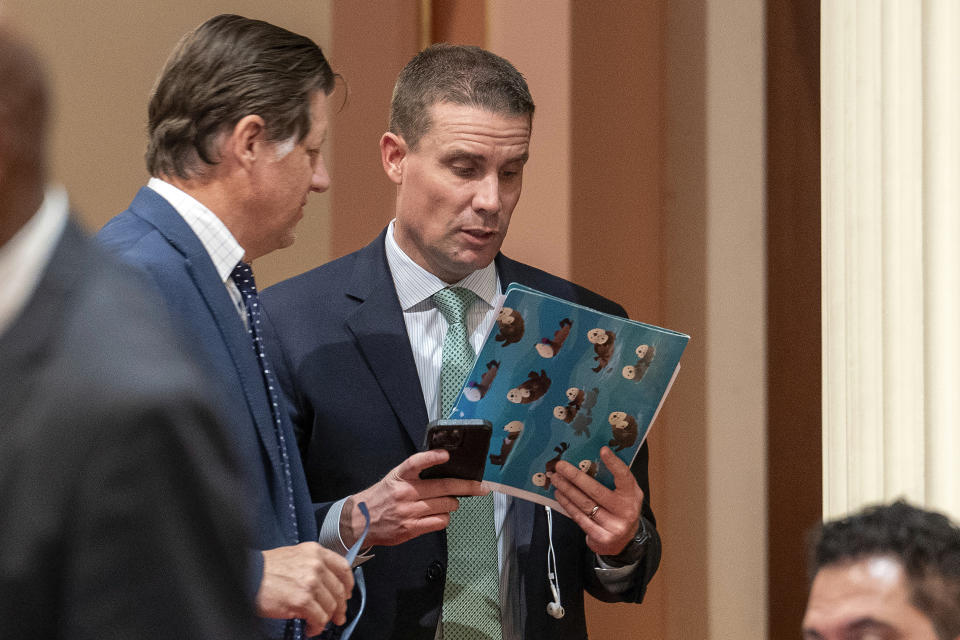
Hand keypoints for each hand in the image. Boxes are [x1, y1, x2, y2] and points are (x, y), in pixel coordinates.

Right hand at [257, 543, 353, 634]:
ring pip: (331, 606)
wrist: (247, 576)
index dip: (348, 584)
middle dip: (340, 607)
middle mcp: (316, 565)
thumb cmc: (266, 569)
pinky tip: (310, 628)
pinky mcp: (302, 600)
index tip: (347, 594)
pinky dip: (317, 627)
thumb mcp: (294, 556)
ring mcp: (310, 583)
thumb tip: (327, 583)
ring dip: (326, 619)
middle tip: (337, 616)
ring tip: (317, 623)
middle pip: (339, 590)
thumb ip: (313, 564)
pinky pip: (319, 619)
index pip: (343, 567)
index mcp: (315, 552)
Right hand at [341, 450, 487, 546]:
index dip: (432, 457)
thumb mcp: (393, 479)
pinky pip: (440, 522)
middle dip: (467, 486)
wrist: (359, 522)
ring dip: (453, 503)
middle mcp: (404, 493)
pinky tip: (440, 515)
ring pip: (446, 505)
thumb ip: (415, 474)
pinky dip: (445, 517)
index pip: (416, 462)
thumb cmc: (381, 498)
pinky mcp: (411, 528)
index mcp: (399, 477)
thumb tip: (444, 470)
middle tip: (480, 486)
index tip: (446, 455)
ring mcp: (408, 512)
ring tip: (450, 502)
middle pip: (443, 487)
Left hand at [550, 446, 642, 555]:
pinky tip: (560, 495)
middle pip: (596, 491)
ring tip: (556, 479)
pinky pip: (580, 518)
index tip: (603, 450)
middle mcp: (625, 511)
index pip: (624, 477)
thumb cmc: (621, 509)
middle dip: (575, 476)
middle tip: (560, 466)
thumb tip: (592, 458)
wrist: (624, 541)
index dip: (614, 463)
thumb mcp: (626, 493)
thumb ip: (615, 479)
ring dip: (567, 489)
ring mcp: (614, 526)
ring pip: (585, 504)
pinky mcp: (601, 537)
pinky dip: (567, 505)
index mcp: (632, 496)